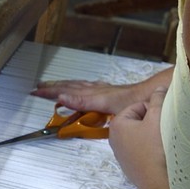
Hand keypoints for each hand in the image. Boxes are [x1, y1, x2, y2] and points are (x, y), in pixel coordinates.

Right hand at [32, 73, 163, 115]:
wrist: (153, 94)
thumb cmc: (134, 102)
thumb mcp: (105, 104)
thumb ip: (83, 102)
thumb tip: (63, 98)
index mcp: (93, 95)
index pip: (67, 93)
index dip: (51, 93)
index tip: (36, 92)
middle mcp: (97, 90)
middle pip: (71, 87)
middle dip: (53, 87)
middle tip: (38, 87)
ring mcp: (105, 91)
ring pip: (79, 85)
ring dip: (64, 85)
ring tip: (53, 84)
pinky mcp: (112, 93)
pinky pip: (90, 87)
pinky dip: (80, 86)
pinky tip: (82, 87)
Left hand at [108, 86, 167, 188]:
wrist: (160, 182)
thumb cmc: (156, 148)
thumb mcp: (158, 116)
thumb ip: (157, 99)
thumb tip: (157, 89)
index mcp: (116, 124)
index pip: (138, 106)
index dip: (154, 109)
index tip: (164, 118)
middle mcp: (114, 139)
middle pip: (139, 121)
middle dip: (153, 122)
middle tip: (166, 130)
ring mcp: (122, 154)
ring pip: (142, 136)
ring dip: (154, 136)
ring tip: (165, 142)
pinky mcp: (131, 167)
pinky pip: (144, 151)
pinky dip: (153, 150)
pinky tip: (162, 155)